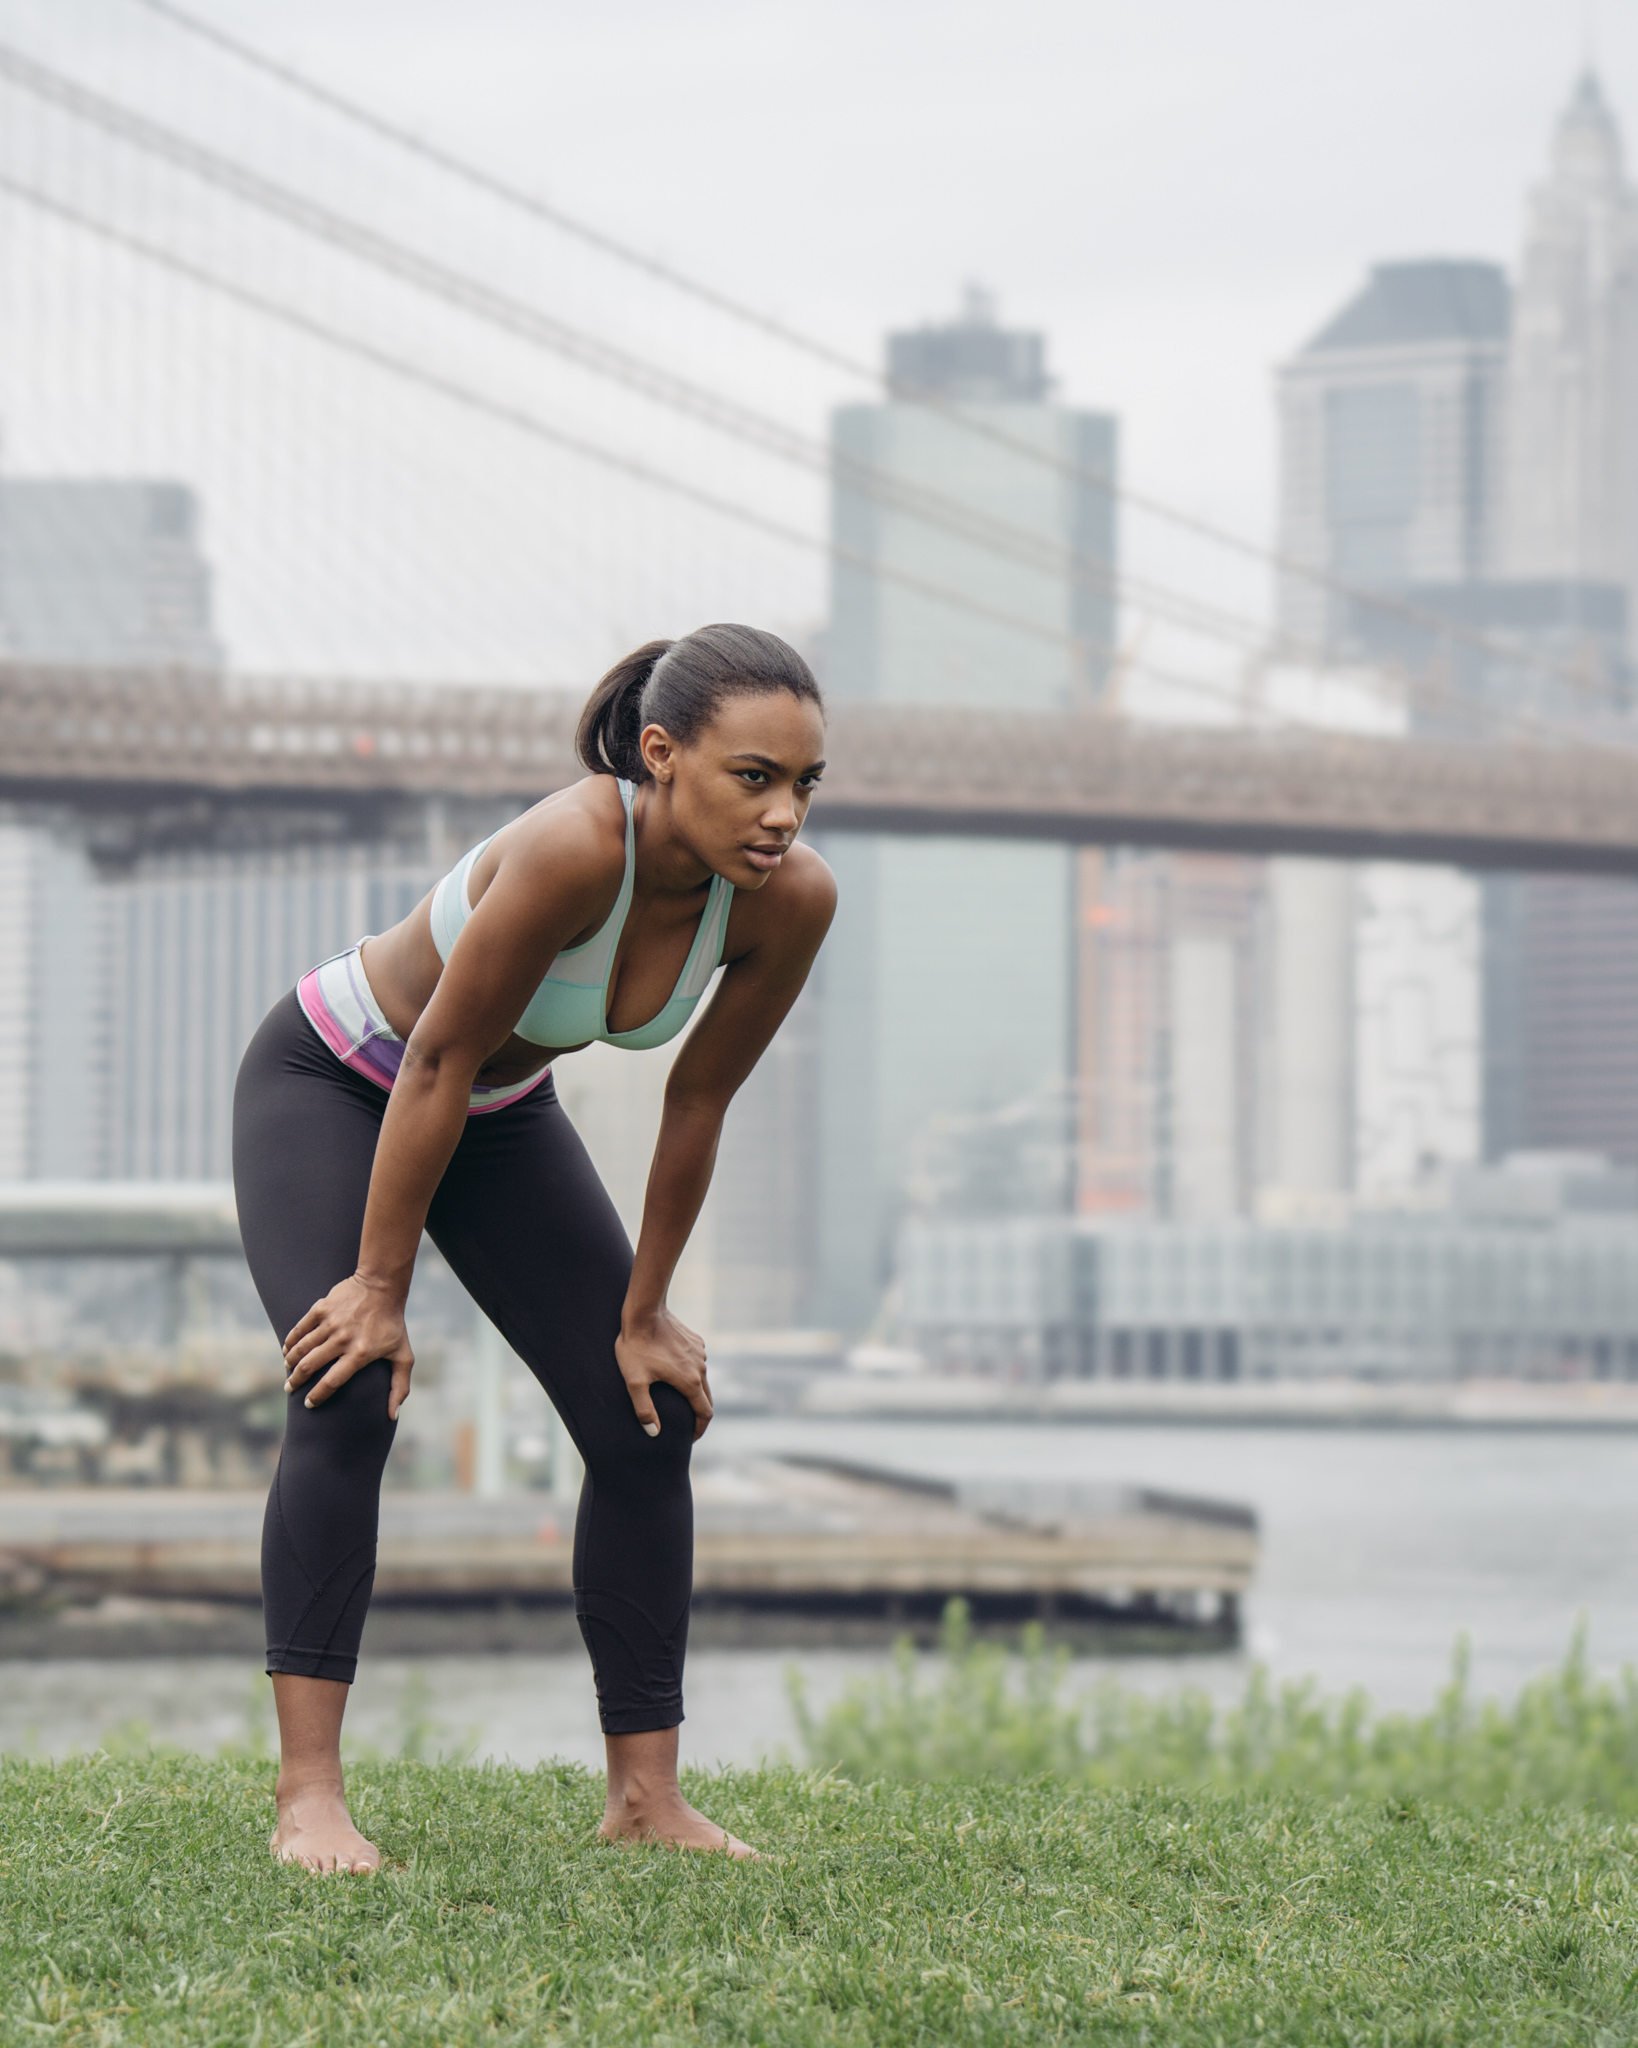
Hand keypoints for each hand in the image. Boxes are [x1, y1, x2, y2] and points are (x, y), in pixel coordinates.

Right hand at [283, 1275, 414, 1419]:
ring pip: (302, 1348)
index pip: (332, 1382)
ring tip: (287, 1372)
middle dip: (296, 1381)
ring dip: (290, 1362)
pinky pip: (300, 1328)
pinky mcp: (322, 1308)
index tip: (309, 1404)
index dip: (318, 1396)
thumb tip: (392, 1416)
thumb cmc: (393, 1324)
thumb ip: (400, 1386)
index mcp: (360, 1354)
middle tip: (289, 1389)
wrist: (382, 1286)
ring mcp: (331, 1323)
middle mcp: (343, 1339)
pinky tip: (286, 1350)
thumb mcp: (403, 1355)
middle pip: (310, 1366)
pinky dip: (291, 1341)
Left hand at [615, 1307, 710, 1440]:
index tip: (690, 1439)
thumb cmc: (636, 1348)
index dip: (699, 1429)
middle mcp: (700, 1367)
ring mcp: (700, 1353)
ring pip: (702, 1379)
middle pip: (707, 1398)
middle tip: (687, 1425)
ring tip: (678, 1398)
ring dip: (694, 1391)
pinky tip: (674, 1372)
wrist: (644, 1312)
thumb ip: (644, 1410)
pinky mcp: (696, 1341)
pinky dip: (691, 1372)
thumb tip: (654, 1433)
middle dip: (699, 1414)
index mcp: (690, 1381)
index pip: (704, 1413)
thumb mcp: (634, 1382)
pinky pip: (697, 1362)